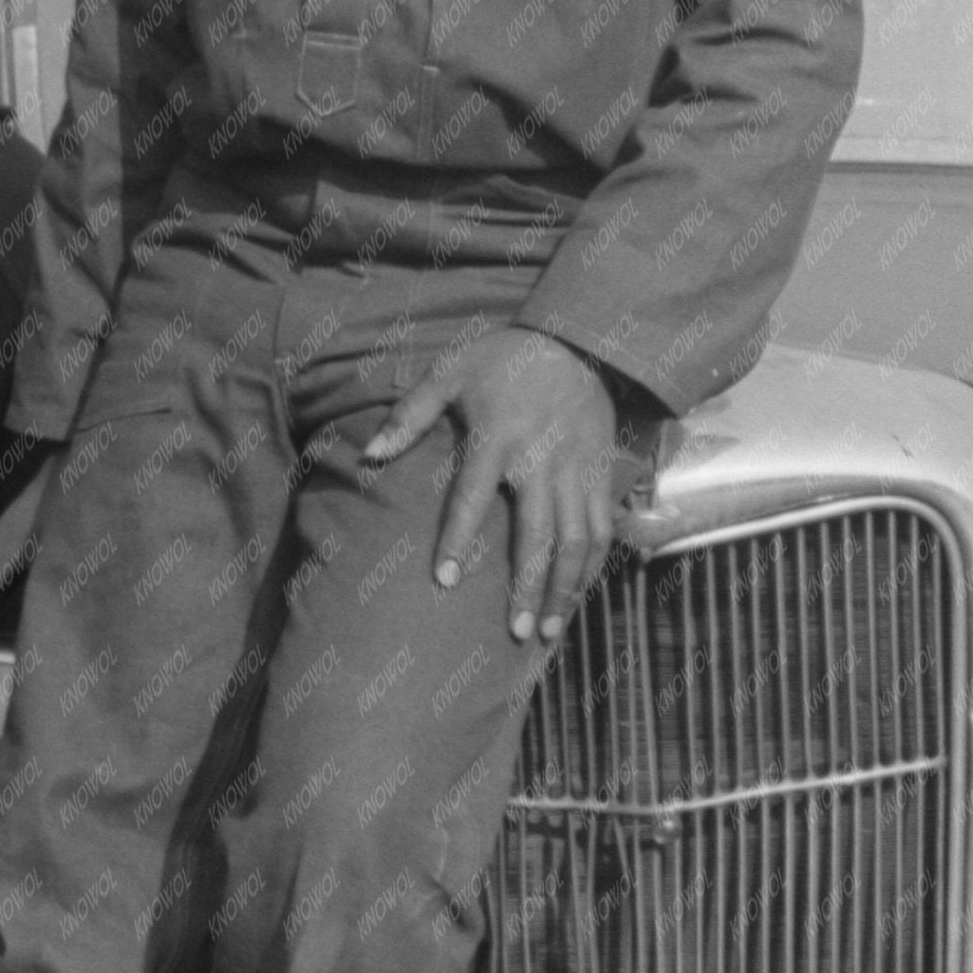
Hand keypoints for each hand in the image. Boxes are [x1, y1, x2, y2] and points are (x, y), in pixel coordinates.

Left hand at [364, 327, 619, 645]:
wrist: (575, 339)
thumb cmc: (501, 359)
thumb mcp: (448, 372)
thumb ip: (408, 416)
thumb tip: (369, 455)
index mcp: (498, 438)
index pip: (473, 497)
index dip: (458, 539)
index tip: (444, 581)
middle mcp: (541, 460)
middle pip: (538, 534)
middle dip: (528, 587)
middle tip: (516, 633)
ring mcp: (576, 470)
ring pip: (577, 540)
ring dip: (565, 588)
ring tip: (549, 630)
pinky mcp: (601, 472)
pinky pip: (603, 527)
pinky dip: (594, 565)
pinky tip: (578, 595)